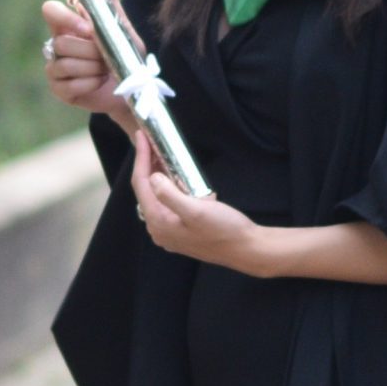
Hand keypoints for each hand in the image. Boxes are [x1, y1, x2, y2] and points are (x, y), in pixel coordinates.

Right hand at [41, 0, 138, 136]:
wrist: (132, 90)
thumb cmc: (124, 56)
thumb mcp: (120, 28)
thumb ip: (107, 3)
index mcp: (69, 26)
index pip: (50, 10)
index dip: (66, 18)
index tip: (88, 29)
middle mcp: (56, 45)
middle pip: (61, 42)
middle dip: (90, 51)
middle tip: (106, 57)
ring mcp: (55, 68)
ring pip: (66, 64)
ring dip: (93, 68)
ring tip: (106, 70)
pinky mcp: (59, 89)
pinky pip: (70, 84)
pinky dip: (90, 83)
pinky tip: (99, 82)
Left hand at [132, 131, 268, 276]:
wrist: (246, 249)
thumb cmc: (224, 230)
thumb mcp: (197, 210)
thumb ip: (170, 195)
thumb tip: (153, 178)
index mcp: (159, 223)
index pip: (141, 185)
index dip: (141, 158)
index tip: (142, 136)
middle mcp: (159, 229)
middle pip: (146, 191)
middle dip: (147, 166)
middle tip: (151, 143)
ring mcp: (170, 231)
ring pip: (157, 197)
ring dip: (158, 176)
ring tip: (162, 155)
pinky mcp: (181, 230)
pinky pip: (169, 204)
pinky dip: (170, 188)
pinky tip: (180, 178)